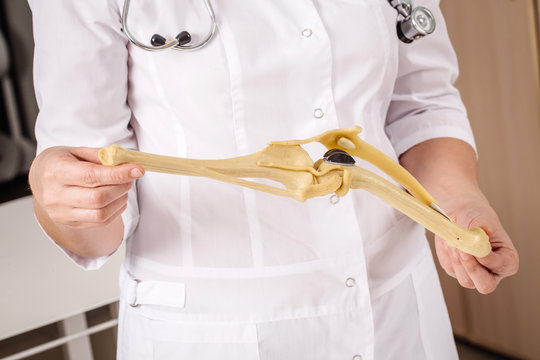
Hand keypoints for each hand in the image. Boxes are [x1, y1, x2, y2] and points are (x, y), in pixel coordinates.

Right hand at [29, 146, 143, 228]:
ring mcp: (62, 213)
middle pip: (98, 197)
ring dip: (121, 199)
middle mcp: (55, 195)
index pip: (91, 176)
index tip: (137, 169)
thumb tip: (126, 161)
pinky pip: (101, 221)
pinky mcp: (71, 224)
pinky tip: (117, 198)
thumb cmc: (61, 162)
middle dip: (122, 186)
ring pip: (101, 213)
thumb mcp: (76, 151)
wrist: (41, 180)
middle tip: (131, 176)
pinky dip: (116, 209)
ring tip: (124, 186)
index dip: (117, 174)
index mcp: (55, 172)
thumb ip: (101, 155)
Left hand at [434, 188, 518, 293]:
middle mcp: (493, 272)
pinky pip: (450, 269)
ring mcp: (474, 275)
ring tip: (454, 241)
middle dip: (471, 268)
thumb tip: (479, 235)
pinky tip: (450, 243)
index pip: (500, 266)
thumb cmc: (475, 218)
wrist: (460, 216)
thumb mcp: (479, 220)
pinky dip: (447, 256)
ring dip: (456, 260)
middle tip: (461, 250)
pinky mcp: (457, 272)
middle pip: (485, 286)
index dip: (486, 259)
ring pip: (465, 280)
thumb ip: (480, 230)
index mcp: (507, 260)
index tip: (474, 247)